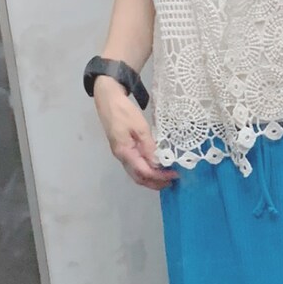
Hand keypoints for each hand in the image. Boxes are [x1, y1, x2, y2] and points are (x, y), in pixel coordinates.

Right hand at [92, 74, 178, 190]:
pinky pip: (135, 166)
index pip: (144, 171)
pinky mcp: (122, 149)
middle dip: (155, 183)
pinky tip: (156, 167)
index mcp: (124, 152)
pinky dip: (146, 170)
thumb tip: (158, 163)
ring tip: (166, 177)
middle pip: (138, 177)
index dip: (159, 176)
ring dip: (151, 178)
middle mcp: (121, 157)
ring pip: (136, 174)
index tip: (174, 174)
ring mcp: (121, 154)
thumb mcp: (140, 127)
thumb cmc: (124, 111)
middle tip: (172, 181)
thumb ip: (149, 147)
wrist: (108, 100)